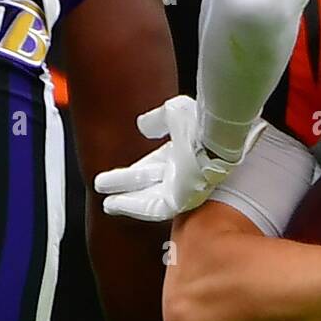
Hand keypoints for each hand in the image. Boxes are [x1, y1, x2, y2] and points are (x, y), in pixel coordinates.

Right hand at [94, 95, 264, 221]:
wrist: (219, 137)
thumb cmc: (202, 123)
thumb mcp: (175, 113)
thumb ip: (158, 119)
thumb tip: (143, 126)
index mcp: (182, 151)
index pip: (153, 163)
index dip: (135, 166)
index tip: (116, 169)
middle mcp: (182, 171)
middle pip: (148, 181)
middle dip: (126, 184)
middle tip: (102, 186)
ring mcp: (182, 187)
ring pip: (148, 197)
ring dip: (125, 200)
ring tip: (106, 203)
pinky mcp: (180, 200)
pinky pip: (152, 208)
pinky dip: (131, 206)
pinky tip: (113, 205)